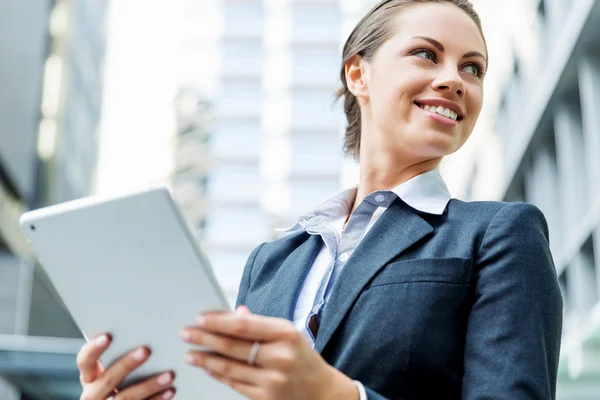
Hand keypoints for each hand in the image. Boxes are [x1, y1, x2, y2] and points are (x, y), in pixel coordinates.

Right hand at [76, 333, 175, 398]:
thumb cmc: (121, 382)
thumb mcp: (113, 372)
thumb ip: (120, 356)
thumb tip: (144, 332)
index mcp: (89, 378)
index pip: (85, 361)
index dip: (93, 349)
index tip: (108, 336)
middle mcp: (93, 394)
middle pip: (107, 380)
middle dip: (126, 365)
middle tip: (146, 350)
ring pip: (125, 396)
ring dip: (149, 385)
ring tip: (168, 375)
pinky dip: (157, 399)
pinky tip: (170, 390)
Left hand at [180, 307, 358, 399]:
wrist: (322, 391)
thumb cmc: (301, 357)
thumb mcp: (288, 333)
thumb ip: (259, 324)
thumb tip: (232, 314)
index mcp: (286, 333)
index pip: (244, 325)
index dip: (218, 321)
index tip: (200, 318)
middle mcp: (280, 356)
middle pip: (233, 346)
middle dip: (205, 338)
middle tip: (186, 333)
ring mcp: (273, 379)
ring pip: (229, 367)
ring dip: (205, 360)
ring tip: (189, 353)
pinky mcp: (266, 397)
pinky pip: (235, 384)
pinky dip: (219, 375)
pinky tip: (208, 368)